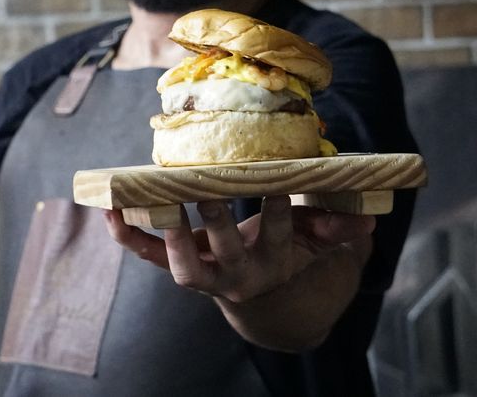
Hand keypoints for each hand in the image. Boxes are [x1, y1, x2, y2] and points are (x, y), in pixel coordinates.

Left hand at [104, 195, 373, 302]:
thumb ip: (339, 229)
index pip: (278, 230)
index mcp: (277, 260)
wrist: (266, 298)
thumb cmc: (292, 251)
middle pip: (226, 248)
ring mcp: (207, 274)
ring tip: (155, 203)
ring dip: (170, 235)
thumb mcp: (320, 241)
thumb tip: (367, 222)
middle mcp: (240, 273)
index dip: (276, 206)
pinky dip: (129, 237)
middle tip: (207, 185)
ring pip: (184, 266)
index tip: (273, 179)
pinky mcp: (183, 268)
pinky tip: (110, 211)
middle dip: (216, 218)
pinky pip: (152, 257)